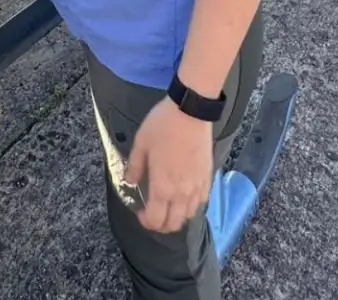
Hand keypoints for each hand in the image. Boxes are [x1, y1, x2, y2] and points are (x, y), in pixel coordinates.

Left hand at [124, 97, 214, 233]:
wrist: (190, 111)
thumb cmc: (162, 126)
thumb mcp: (141, 143)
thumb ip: (134, 166)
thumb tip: (129, 181)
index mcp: (163, 187)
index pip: (156, 220)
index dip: (146, 222)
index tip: (140, 212)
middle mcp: (181, 193)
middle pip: (174, 224)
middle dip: (161, 225)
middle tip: (153, 213)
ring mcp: (197, 187)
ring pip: (189, 216)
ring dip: (177, 216)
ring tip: (168, 205)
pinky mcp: (207, 177)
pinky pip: (201, 202)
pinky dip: (192, 205)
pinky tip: (185, 196)